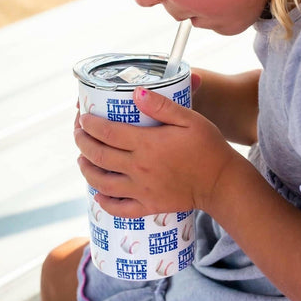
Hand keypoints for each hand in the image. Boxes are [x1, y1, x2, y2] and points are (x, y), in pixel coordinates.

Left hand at [74, 86, 236, 217]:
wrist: (222, 182)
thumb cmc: (209, 147)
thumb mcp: (190, 119)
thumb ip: (161, 106)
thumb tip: (135, 93)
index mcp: (147, 144)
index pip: (106, 132)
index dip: (89, 124)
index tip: (83, 117)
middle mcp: (139, 167)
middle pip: (98, 155)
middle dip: (82, 142)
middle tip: (78, 134)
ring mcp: (142, 189)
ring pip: (102, 182)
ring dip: (86, 170)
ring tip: (82, 160)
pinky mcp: (149, 206)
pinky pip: (119, 208)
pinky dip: (104, 203)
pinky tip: (98, 194)